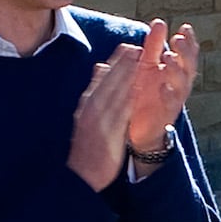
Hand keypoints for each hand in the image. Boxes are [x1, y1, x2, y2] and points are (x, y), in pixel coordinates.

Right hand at [67, 43, 140, 191]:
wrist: (81, 175)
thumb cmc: (86, 148)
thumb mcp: (84, 118)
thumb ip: (94, 93)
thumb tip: (100, 68)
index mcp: (87, 106)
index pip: (102, 79)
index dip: (115, 63)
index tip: (126, 48)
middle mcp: (92, 110)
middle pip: (109, 82)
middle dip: (123, 63)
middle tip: (136, 46)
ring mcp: (101, 121)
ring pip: (116, 93)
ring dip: (127, 74)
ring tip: (139, 59)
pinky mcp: (110, 133)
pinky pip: (121, 112)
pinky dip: (129, 97)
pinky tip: (138, 86)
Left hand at [129, 19, 198, 151]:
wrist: (139, 127)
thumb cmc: (146, 92)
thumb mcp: (148, 65)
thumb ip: (153, 45)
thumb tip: (159, 21)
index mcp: (176, 71)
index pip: (188, 53)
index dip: (189, 41)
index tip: (185, 28)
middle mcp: (179, 84)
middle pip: (189, 67)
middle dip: (185, 53)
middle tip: (178, 40)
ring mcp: (174, 100)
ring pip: (182, 84)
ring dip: (176, 70)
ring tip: (169, 57)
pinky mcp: (165, 114)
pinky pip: (170, 105)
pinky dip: (168, 95)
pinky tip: (163, 87)